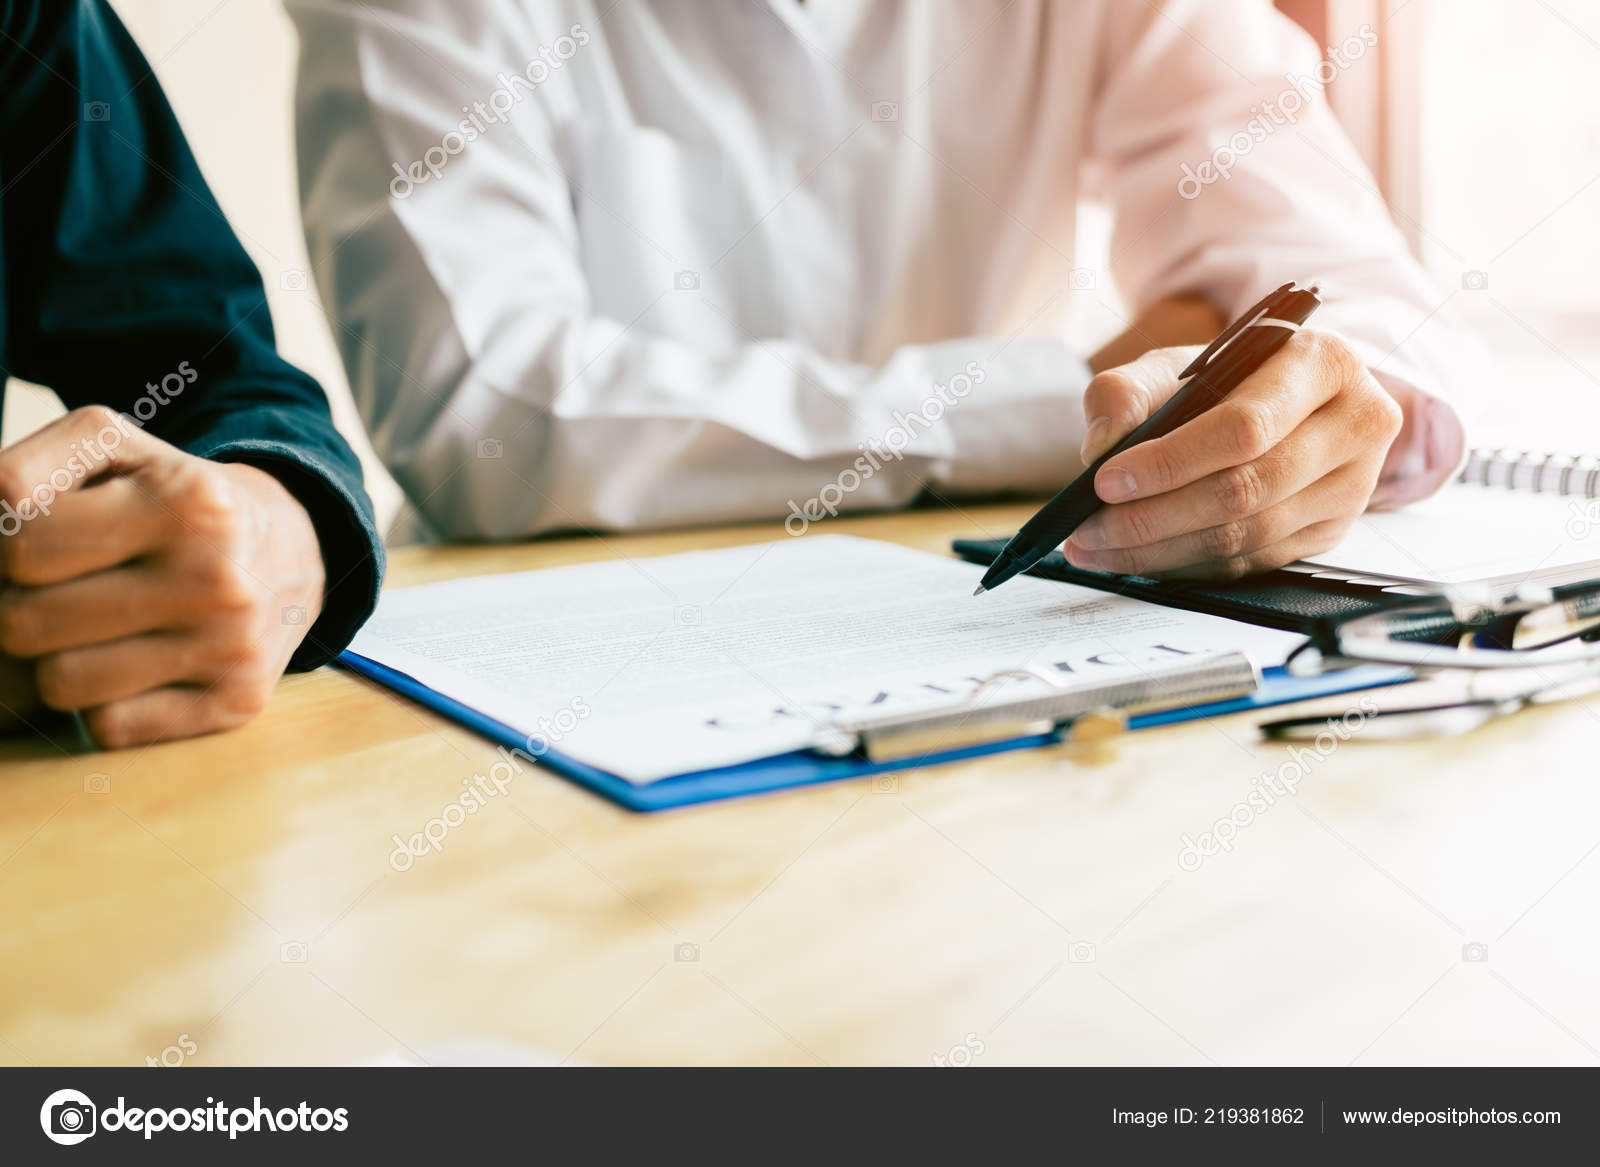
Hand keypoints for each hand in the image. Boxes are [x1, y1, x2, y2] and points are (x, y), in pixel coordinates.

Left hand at [0, 407, 325, 746]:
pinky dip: (104, 703)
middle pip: (26, 623)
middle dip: (21, 606)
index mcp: (186, 503)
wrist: (296, 549)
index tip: (34, 542)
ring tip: (92, 630)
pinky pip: (109, 729)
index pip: (22, 544)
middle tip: (57, 590)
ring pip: (60, 685)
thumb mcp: (116, 448)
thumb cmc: (179, 500)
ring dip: (57, 660)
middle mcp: (216, 578)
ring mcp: (231, 647)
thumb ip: (32, 467)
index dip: (5, 545)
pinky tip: (133, 665)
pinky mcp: (237, 701)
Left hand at [1064, 329, 1402, 579]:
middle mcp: (1356, 424)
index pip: (1244, 427)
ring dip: (1161, 550)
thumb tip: (1099, 448)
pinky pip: (1252, 562)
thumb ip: (1124, 391)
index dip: (1171, 461)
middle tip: (1089, 529)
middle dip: (1154, 517)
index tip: (1105, 482)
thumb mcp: (1174, 363)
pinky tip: (1141, 558)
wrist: (1283, 400)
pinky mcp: (1332, 532)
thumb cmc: (1229, 377)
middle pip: (1246, 489)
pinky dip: (1188, 564)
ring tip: (1098, 547)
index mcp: (1324, 363)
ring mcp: (1353, 486)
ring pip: (1248, 535)